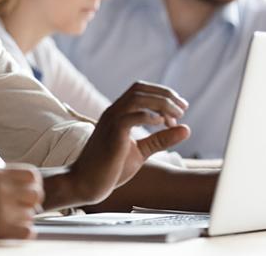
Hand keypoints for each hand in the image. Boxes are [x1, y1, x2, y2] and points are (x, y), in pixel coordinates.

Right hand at [0, 166, 43, 242]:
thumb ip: (0, 180)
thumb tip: (24, 188)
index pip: (31, 174)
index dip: (34, 184)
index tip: (29, 191)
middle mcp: (0, 187)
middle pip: (36, 193)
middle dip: (33, 202)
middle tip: (24, 208)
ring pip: (31, 214)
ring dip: (25, 218)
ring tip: (12, 221)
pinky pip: (27, 231)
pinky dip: (24, 232)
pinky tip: (14, 231)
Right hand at [68, 81, 189, 205]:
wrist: (85, 182)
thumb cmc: (110, 168)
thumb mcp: (141, 152)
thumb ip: (160, 139)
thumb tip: (186, 129)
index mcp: (118, 113)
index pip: (139, 90)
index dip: (162, 93)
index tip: (180, 108)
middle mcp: (113, 112)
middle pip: (139, 89)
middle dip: (165, 95)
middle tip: (183, 108)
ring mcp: (111, 121)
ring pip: (136, 98)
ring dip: (160, 103)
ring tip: (175, 116)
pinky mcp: (112, 133)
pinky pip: (130, 117)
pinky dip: (149, 116)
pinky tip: (162, 124)